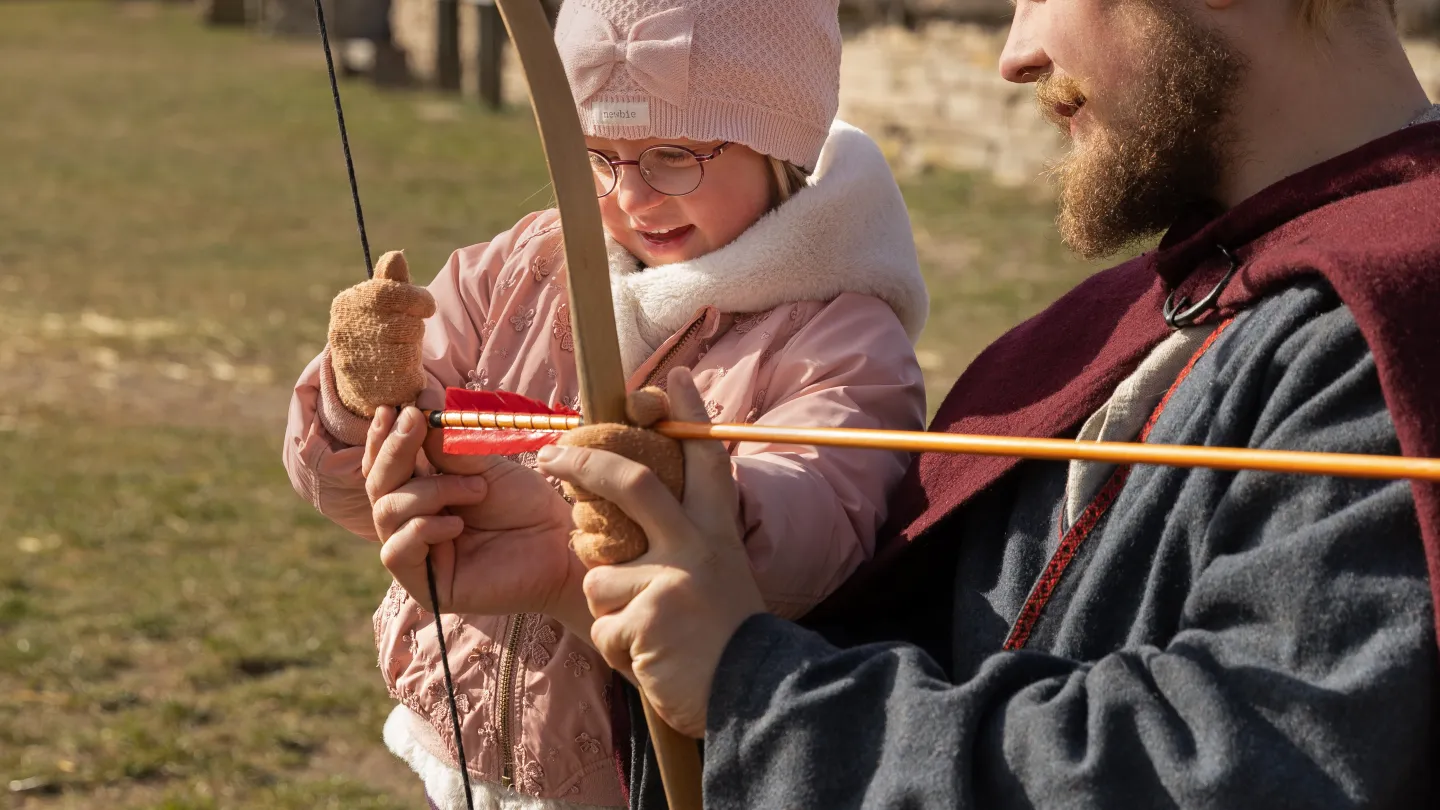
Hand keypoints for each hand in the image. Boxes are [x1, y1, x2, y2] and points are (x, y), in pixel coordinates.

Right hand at [329, 251, 435, 417]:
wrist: (362, 385)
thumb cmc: (377, 335)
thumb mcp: (381, 305)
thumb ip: (390, 281)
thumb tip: (397, 255)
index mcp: (346, 305)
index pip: (387, 291)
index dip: (415, 297)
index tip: (426, 305)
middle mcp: (346, 329)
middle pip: (401, 315)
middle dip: (416, 317)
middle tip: (416, 321)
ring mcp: (358, 356)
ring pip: (408, 336)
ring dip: (414, 340)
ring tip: (402, 346)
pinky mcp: (375, 379)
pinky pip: (409, 362)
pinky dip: (414, 363)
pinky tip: (404, 365)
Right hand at [364, 406, 589, 630]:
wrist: (559, 543)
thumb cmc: (526, 504)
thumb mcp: (482, 466)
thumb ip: (446, 446)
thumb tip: (417, 406)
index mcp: (422, 493)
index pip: (384, 466)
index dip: (383, 438)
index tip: (395, 408)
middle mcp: (413, 523)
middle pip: (378, 486)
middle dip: (395, 451)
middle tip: (416, 422)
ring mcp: (418, 556)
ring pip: (386, 513)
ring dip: (429, 491)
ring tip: (477, 489)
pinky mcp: (427, 587)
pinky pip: (396, 551)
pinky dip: (423, 528)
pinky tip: (457, 525)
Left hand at [537, 368, 764, 737]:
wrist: (759, 693)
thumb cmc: (729, 638)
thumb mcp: (720, 574)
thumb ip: (684, 543)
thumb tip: (629, 516)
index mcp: (716, 531)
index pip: (706, 461)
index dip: (691, 416)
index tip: (675, 378)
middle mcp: (696, 545)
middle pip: (633, 483)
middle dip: (586, 463)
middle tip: (552, 455)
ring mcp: (672, 578)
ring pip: (599, 577)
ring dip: (611, 611)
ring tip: (649, 635)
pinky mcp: (648, 616)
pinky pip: (602, 626)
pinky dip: (617, 649)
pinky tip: (651, 659)